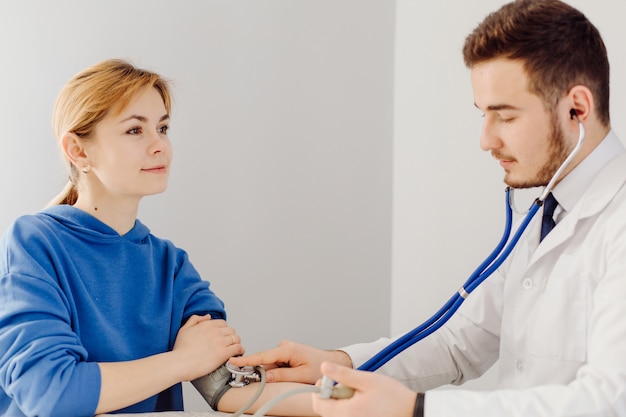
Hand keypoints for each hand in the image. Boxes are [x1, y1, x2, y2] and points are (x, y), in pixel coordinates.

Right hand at [172, 314, 244, 380]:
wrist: (179, 363)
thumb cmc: (180, 350)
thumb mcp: (184, 329)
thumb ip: (195, 319)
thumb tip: (207, 316)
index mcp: (206, 325)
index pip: (223, 323)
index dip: (224, 330)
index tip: (224, 336)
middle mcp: (215, 331)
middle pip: (231, 331)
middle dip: (231, 336)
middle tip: (230, 343)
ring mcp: (220, 342)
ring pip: (236, 338)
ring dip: (237, 343)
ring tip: (235, 348)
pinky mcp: (223, 353)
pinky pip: (238, 348)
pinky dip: (240, 350)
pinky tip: (238, 353)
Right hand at [228, 340, 351, 383]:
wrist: (330, 362)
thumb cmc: (320, 366)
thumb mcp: (301, 375)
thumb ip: (282, 375)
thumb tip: (265, 376)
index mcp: (288, 349)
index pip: (263, 356)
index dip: (247, 359)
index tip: (234, 360)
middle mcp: (285, 347)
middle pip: (265, 361)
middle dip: (263, 372)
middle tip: (266, 380)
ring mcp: (285, 350)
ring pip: (271, 364)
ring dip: (273, 373)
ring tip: (292, 376)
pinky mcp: (286, 354)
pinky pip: (276, 364)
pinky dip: (277, 371)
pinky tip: (290, 374)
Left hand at [312, 362, 416, 416]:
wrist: (412, 411)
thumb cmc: (393, 397)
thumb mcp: (367, 380)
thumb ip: (343, 374)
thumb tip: (324, 367)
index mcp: (346, 413)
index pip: (318, 403)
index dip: (320, 389)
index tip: (332, 378)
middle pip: (327, 408)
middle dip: (334, 393)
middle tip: (350, 384)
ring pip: (338, 412)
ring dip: (343, 400)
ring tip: (360, 393)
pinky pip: (348, 415)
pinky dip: (351, 407)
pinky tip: (364, 401)